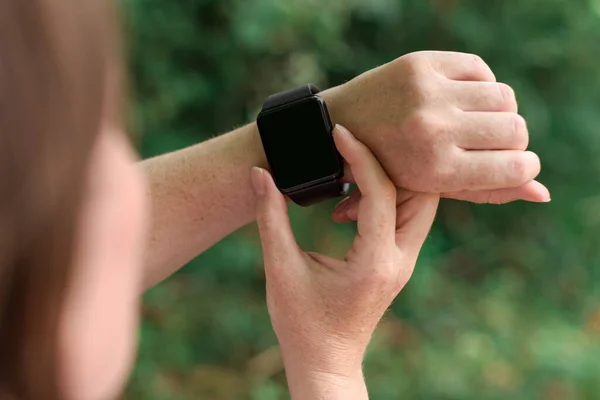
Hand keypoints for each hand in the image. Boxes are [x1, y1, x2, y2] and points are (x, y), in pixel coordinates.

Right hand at [251, 125, 438, 398]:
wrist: (325, 361)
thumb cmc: (301, 323)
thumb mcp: (280, 269)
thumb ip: (270, 218)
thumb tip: (259, 175)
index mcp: (375, 262)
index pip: (381, 192)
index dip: (360, 156)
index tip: (339, 132)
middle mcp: (399, 260)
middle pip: (420, 192)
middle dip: (389, 163)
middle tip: (351, 150)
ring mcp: (403, 262)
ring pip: (419, 203)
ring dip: (389, 180)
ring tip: (347, 175)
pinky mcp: (396, 262)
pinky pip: (405, 217)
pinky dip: (384, 199)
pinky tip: (346, 206)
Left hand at [322, 51, 550, 204]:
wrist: (334, 128)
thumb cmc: (388, 167)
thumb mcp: (434, 188)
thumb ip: (488, 192)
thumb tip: (543, 193)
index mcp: (437, 170)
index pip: (518, 166)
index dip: (524, 167)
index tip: (512, 164)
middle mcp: (435, 129)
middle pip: (517, 129)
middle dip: (512, 140)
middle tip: (490, 143)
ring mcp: (428, 92)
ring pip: (505, 97)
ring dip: (499, 111)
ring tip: (476, 121)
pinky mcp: (422, 63)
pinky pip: (481, 69)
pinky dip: (479, 85)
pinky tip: (461, 98)